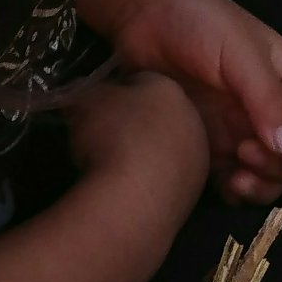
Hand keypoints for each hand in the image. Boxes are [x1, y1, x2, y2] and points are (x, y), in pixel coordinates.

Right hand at [61, 69, 208, 200]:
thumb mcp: (83, 102)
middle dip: (135, 121)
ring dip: (145, 153)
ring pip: (166, 148)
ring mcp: (198, 157)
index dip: (115, 92)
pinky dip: (150, 180)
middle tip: (105, 136)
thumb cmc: (109, 137)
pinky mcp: (194, 191)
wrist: (132, 200)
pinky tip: (129, 188)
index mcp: (168, 88)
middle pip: (158, 114)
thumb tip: (82, 94)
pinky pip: (166, 178)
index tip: (96, 108)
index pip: (139, 81)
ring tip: (115, 166)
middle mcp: (192, 118)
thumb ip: (84, 91)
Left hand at [105, 0, 281, 203]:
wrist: (142, 13)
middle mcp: (268, 110)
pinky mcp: (207, 142)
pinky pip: (229, 179)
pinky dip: (231, 191)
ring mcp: (237, 128)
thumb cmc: (199, 20)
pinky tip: (218, 185)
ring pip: (266, 175)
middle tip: (244, 155)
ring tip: (234, 179)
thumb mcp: (241, 53)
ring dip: (259, 186)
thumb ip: (267, 99)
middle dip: (280, 169)